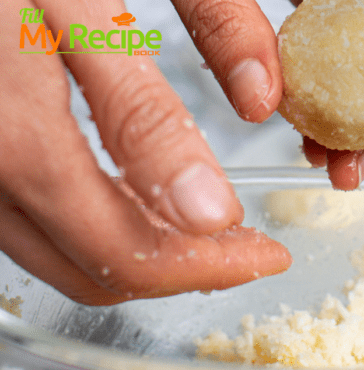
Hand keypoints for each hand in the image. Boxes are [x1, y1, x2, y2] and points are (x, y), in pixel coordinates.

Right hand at [0, 0, 291, 305]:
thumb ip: (200, 28)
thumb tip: (257, 100)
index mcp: (15, 120)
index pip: (127, 243)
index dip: (210, 264)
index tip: (263, 254)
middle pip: (96, 267)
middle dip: (186, 270)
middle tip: (245, 251)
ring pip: (62, 258)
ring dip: (146, 256)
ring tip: (207, 233)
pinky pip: (34, 227)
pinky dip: (100, 232)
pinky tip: (144, 203)